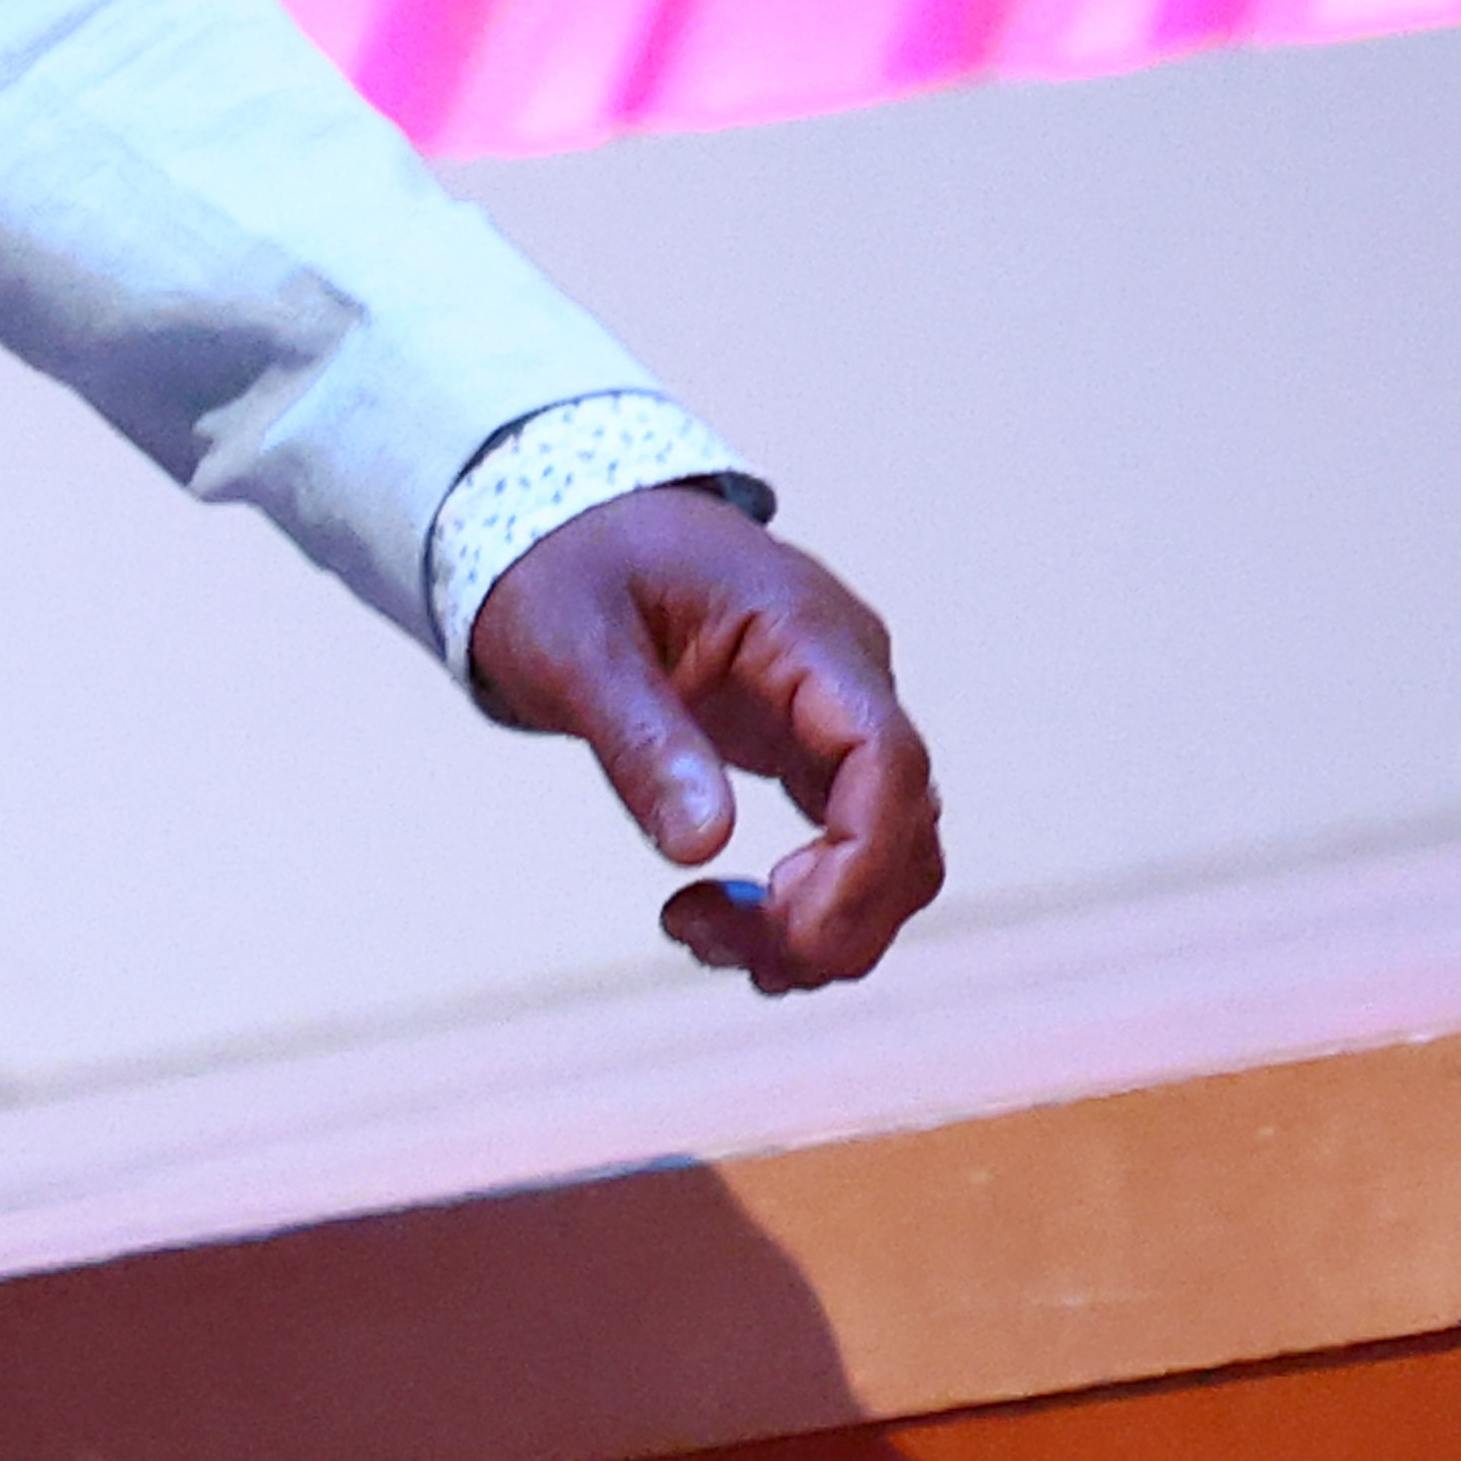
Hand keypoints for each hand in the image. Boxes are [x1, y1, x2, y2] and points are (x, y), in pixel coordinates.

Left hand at [469, 485, 942, 992]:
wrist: (557, 521)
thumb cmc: (561, 562)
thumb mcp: (572, 640)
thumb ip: (640, 737)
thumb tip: (700, 848)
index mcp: (802, 629)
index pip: (887, 757)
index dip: (859, 863)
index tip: (782, 926)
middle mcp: (843, 672)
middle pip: (904, 825)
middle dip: (833, 915)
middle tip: (705, 940)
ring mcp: (832, 712)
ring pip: (887, 850)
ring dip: (820, 923)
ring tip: (696, 932)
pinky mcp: (805, 743)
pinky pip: (846, 840)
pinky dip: (803, 900)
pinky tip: (722, 920)